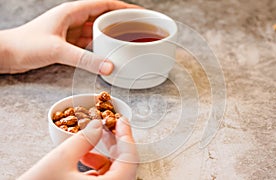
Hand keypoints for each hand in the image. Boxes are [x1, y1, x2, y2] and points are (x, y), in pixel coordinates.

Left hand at [0, 0, 139, 73]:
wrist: (7, 53)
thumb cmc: (26, 45)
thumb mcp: (59, 50)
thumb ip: (85, 59)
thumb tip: (109, 67)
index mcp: (72, 11)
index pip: (104, 4)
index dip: (123, 7)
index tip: (139, 13)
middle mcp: (73, 18)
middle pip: (103, 16)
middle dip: (120, 22)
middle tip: (136, 30)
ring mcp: (70, 31)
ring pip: (96, 30)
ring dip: (110, 35)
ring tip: (126, 41)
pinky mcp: (67, 42)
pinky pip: (89, 42)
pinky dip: (100, 46)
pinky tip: (107, 52)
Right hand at [18, 118, 137, 179]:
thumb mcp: (61, 159)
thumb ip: (83, 139)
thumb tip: (97, 125)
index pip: (130, 159)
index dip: (127, 136)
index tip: (122, 121)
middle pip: (124, 165)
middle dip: (115, 144)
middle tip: (108, 126)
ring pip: (114, 173)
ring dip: (104, 155)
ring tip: (89, 143)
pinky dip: (97, 167)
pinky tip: (83, 158)